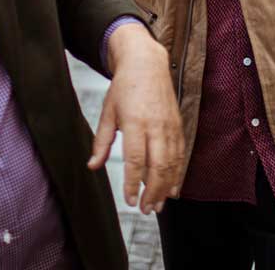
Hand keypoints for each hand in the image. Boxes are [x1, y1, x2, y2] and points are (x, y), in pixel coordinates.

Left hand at [89, 24, 184, 213]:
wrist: (147, 63)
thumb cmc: (124, 87)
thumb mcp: (107, 112)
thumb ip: (101, 142)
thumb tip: (93, 166)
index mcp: (135, 122)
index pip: (135, 160)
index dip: (133, 183)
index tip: (129, 200)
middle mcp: (155, 126)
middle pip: (158, 166)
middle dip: (152, 192)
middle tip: (144, 210)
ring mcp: (170, 126)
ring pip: (172, 163)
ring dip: (165, 187)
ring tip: (157, 205)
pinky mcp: (178, 126)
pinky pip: (181, 155)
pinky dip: (178, 174)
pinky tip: (172, 188)